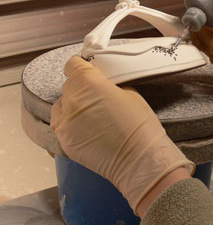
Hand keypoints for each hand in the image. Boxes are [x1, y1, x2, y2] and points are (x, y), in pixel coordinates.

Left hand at [50, 56, 193, 213]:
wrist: (139, 159)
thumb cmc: (139, 126)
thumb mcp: (130, 93)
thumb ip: (109, 84)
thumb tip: (102, 85)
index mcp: (88, 83)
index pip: (72, 65)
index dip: (81, 67)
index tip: (88, 71)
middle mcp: (72, 100)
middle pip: (68, 86)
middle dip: (81, 88)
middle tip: (98, 97)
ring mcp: (65, 123)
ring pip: (61, 106)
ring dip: (73, 106)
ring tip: (91, 114)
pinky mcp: (65, 141)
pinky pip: (62, 125)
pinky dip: (72, 124)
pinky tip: (89, 129)